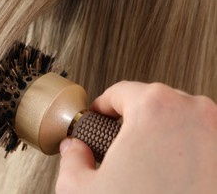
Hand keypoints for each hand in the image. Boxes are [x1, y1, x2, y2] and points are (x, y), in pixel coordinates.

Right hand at [56, 81, 216, 193]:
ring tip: (146, 163)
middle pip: (153, 101)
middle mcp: (194, 114)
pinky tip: (170, 174)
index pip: (121, 91)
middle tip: (119, 143)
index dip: (103, 106)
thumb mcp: (81, 190)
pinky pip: (203, 141)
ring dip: (161, 133)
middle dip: (133, 119)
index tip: (100, 117)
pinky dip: (186, 150)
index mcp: (155, 108)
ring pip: (181, 119)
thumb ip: (71, 159)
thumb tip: (74, 150)